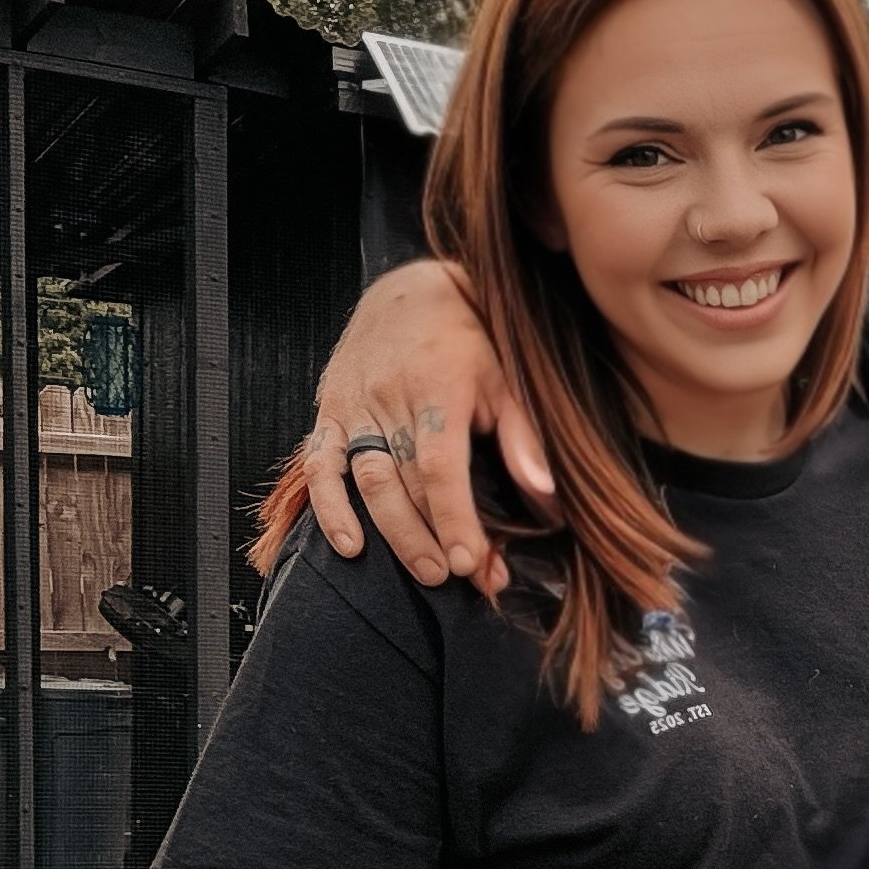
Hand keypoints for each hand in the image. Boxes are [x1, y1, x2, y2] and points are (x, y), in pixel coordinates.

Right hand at [302, 259, 555, 592]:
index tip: (472, 562)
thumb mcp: (506, 376)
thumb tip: (548, 498)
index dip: (454, 517)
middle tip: (456, 576)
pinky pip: (320, 465)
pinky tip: (350, 546)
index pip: (440, 465)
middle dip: (431, 536)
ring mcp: (353, 406)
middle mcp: (388, 397)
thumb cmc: (467, 338)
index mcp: (436, 386)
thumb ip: (522, 437)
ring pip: (364, 479)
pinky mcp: (329, 412)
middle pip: (404, 482)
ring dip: (393, 532)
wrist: (410, 291)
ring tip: (425, 570)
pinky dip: (330, 508)